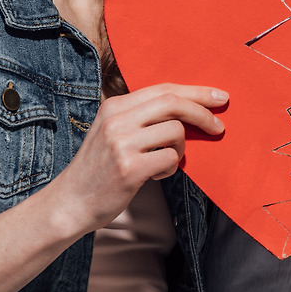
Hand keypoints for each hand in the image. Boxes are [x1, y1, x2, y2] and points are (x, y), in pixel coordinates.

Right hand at [46, 83, 226, 234]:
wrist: (70, 202)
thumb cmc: (99, 169)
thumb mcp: (112, 131)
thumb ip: (141, 117)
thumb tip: (188, 109)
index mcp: (115, 106)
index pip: (164, 89)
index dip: (196, 92)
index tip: (220, 97)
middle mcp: (117, 119)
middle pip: (173, 103)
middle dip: (203, 113)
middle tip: (219, 128)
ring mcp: (122, 143)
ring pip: (176, 132)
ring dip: (180, 150)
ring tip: (165, 162)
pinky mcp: (129, 167)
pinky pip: (171, 158)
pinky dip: (171, 168)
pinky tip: (156, 175)